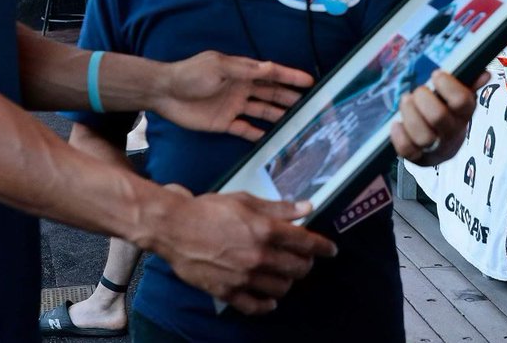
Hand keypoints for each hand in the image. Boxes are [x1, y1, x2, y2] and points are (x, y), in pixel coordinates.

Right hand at [143, 187, 337, 314]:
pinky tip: (270, 299)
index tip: (331, 250)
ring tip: (284, 274)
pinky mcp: (229, 292)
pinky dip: (268, 304)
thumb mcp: (245, 200)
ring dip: (288, 281)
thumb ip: (278, 207)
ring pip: (281, 288)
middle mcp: (259, 256)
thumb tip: (306, 207)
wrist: (175, 228)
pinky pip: (257, 306)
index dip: (323, 247)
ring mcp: (244, 277)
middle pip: (298, 268)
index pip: (305, 242)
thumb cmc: (209, 209)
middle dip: (306, 264)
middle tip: (304, 260)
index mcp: (265, 230)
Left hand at [151, 52, 313, 141]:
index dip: (290, 77)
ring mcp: (233, 106)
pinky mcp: (224, 122)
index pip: (271, 73)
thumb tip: (271, 67)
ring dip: (278, 115)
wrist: (165, 93)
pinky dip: (258, 133)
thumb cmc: (190, 75)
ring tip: (297, 122)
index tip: (309, 82)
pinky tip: (271, 138)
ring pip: (262, 111)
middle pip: (270, 93)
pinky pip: (246, 129)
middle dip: (290, 97)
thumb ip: (246, 70)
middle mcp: (240, 88)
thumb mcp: (219, 67)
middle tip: (311, 105)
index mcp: (240, 71)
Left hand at [390, 70, 486, 165]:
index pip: (462, 101)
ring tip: (406, 101)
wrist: (439, 146)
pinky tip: (397, 123)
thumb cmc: (446, 113)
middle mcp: (452, 133)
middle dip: (423, 99)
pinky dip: (399, 135)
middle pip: (439, 117)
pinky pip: (407, 150)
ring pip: (423, 136)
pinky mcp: (419, 158)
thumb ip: (469, 84)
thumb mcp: (457, 98)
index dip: (448, 86)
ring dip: (410, 114)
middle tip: (418, 91)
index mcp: (463, 114)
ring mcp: (436, 147)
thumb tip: (484, 74)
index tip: (436, 75)